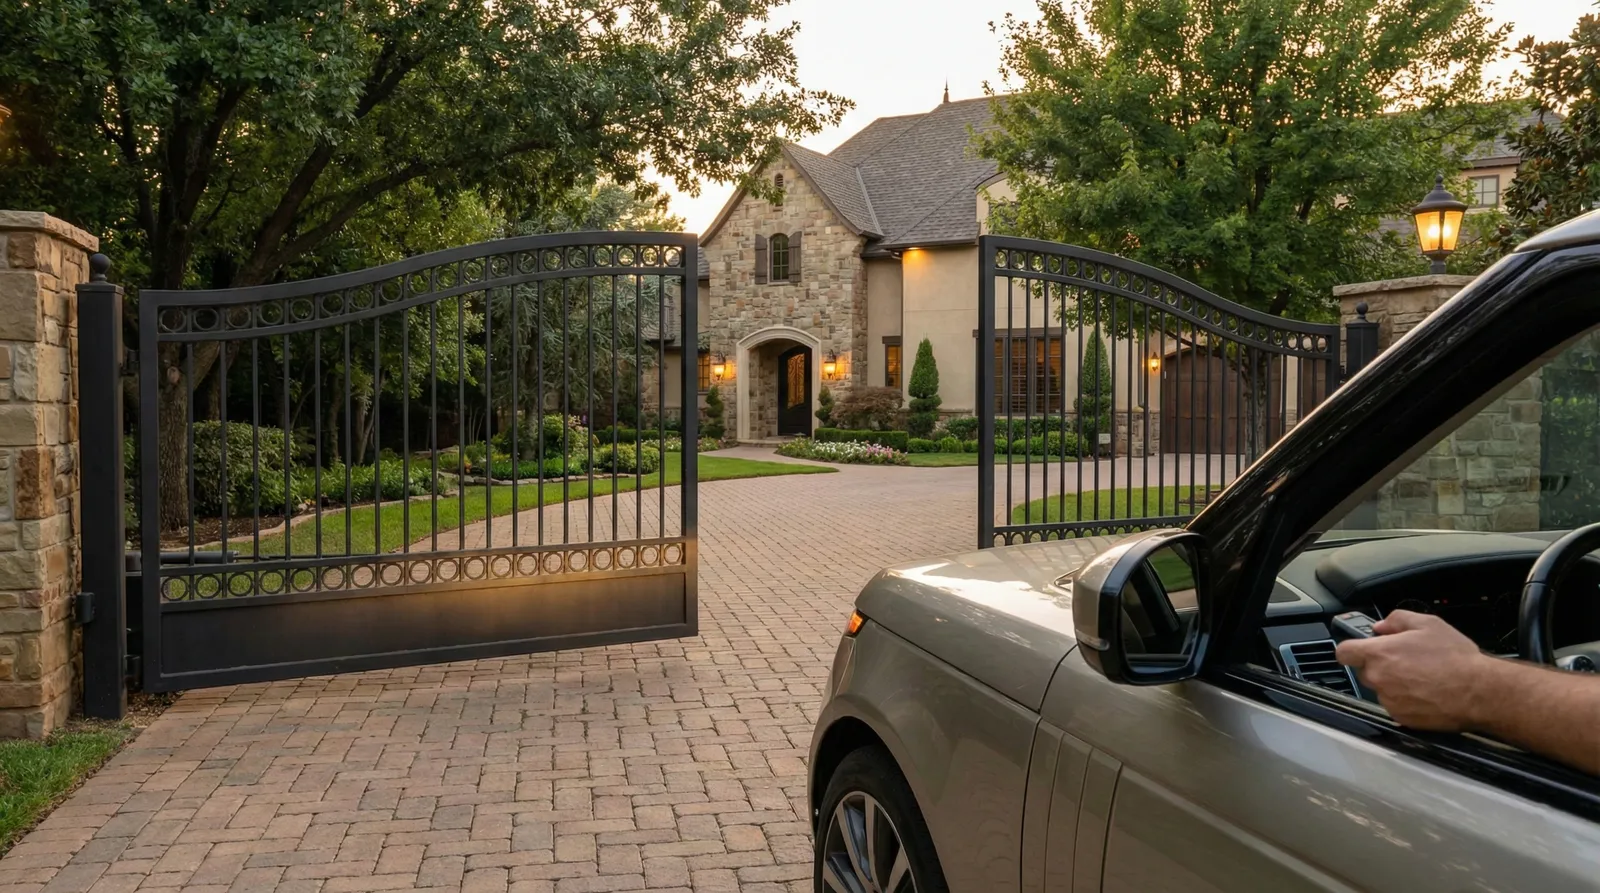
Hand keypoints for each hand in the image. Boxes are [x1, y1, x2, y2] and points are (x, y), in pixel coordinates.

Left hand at [1335, 610, 1491, 731]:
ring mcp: (1389, 700)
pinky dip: (1406, 700)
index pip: (1344, 652)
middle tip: (1406, 660)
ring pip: (1381, 689)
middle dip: (1379, 665)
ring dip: (1394, 683)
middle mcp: (1379, 679)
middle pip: (1364, 671)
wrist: (1478, 692)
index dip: (1351, 648)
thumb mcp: (1428, 624)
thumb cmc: (1455, 658)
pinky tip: (1426, 692)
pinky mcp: (1402, 717)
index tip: (1360, 648)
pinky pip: (1396, 705)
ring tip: (1422, 677)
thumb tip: (1381, 627)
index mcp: (1379, 654)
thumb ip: (1397, 620)